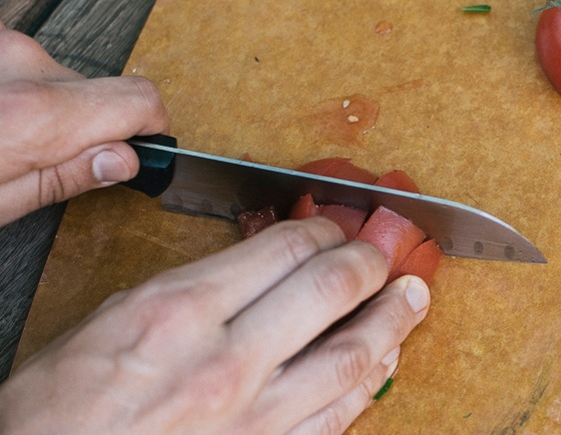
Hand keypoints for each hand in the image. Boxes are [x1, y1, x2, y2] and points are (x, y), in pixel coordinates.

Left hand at [0, 21, 168, 225]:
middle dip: (91, 129)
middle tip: (55, 164)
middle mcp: (26, 64)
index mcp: (39, 112)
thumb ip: (68, 177)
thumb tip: (124, 161)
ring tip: (13, 145)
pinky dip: (28, 97)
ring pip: (66, 83)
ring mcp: (6, 46)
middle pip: (102, 94)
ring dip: (55, 114)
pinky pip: (34, 71)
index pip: (140, 100)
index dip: (152, 130)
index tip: (143, 152)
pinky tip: (2, 123)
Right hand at [0, 216, 429, 432]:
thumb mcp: (117, 315)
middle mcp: (227, 359)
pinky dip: (371, 382)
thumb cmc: (62, 403)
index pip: (285, 249)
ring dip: (393, 318)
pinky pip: (338, 416)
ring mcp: (254, 415)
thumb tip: (257, 264)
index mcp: (181, 310)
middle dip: (368, 262)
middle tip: (384, 253)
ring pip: (352, 354)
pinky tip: (385, 360)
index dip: (322, 230)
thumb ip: (197, 284)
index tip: (333, 228)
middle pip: (330, 290)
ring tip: (413, 297)